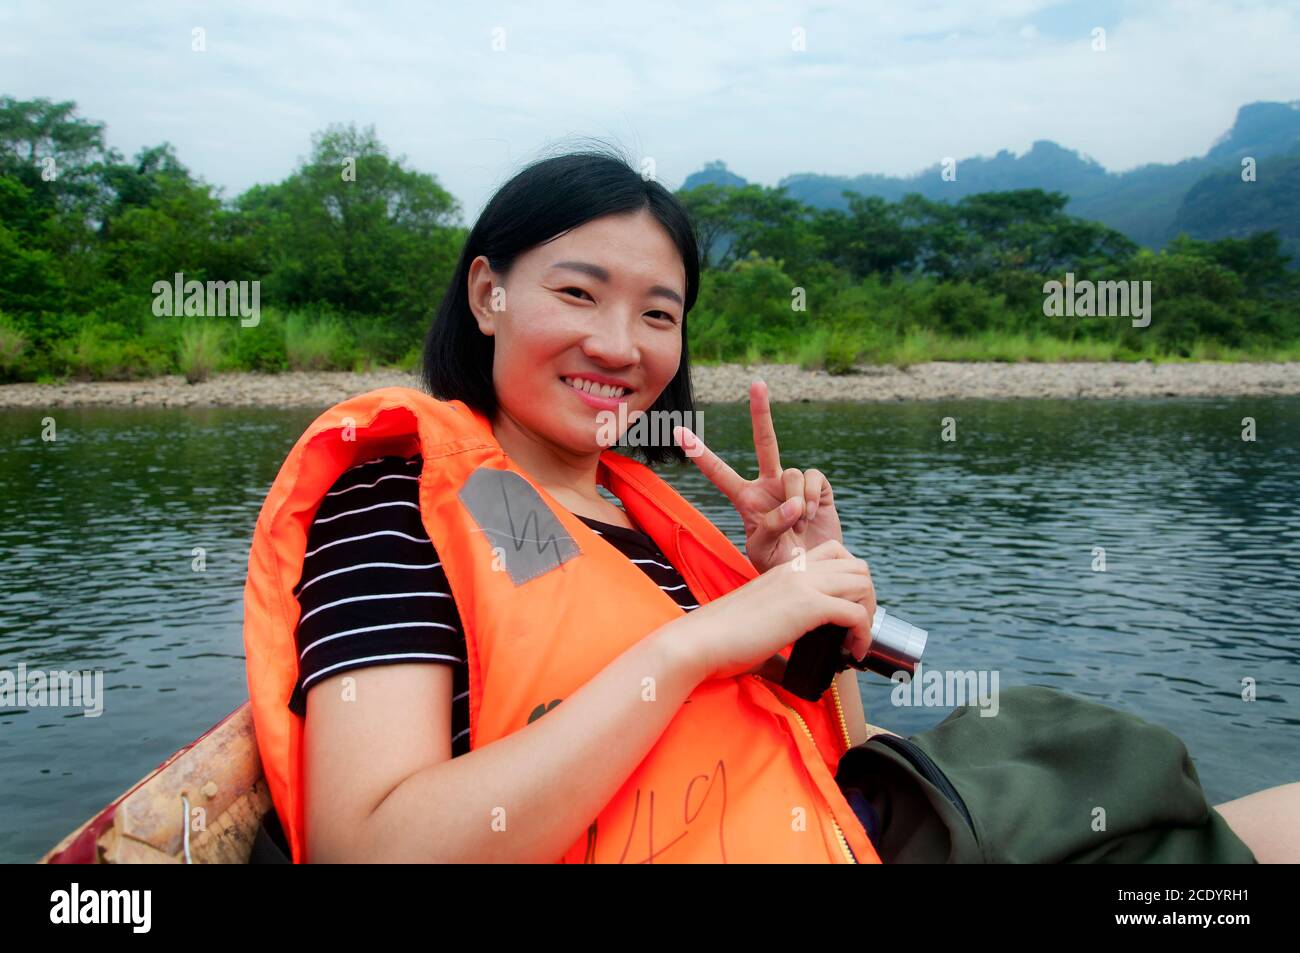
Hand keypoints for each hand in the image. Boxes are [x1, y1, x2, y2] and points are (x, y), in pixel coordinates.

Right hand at [664, 539, 874, 682]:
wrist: (698, 642)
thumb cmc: (719, 641)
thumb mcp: (758, 629)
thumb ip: (779, 644)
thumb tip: (790, 673)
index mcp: (785, 570)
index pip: (836, 554)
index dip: (851, 582)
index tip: (846, 614)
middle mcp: (797, 570)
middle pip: (857, 566)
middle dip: (867, 598)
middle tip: (857, 629)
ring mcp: (802, 584)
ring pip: (862, 583)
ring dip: (869, 612)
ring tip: (857, 640)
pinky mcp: (807, 606)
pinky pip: (855, 612)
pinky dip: (863, 634)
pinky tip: (853, 653)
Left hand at [673, 379, 843, 575]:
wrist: (813, 572)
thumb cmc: (780, 564)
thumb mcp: (763, 551)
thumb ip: (772, 527)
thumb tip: (793, 503)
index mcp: (746, 500)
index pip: (720, 473)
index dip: (701, 455)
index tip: (679, 433)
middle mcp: (768, 485)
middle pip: (765, 442)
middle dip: (761, 412)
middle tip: (757, 383)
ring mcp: (793, 484)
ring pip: (792, 471)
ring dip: (795, 501)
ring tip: (797, 526)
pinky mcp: (817, 488)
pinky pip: (813, 477)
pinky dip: (811, 498)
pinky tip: (811, 517)